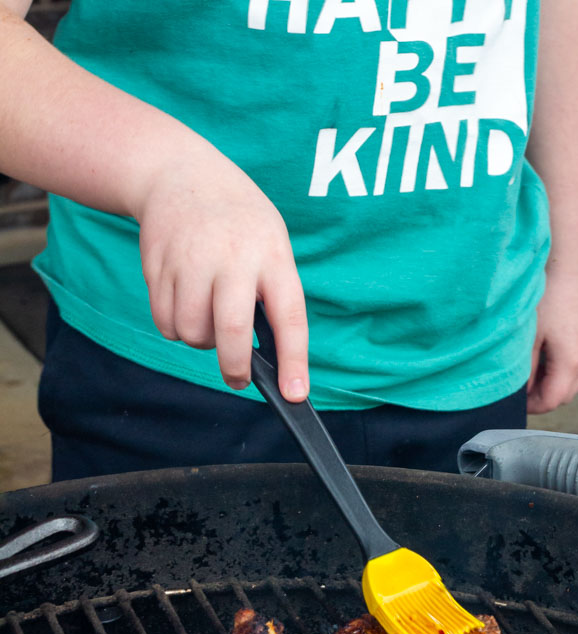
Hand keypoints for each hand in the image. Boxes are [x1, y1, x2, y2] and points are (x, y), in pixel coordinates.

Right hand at [135, 145, 308, 400]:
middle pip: (231, 330)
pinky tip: (183, 303)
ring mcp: (191, 260)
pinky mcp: (157, 266)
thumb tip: (269, 358)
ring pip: (191, 332)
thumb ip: (271, 293)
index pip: (288, 316)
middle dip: (234, 367)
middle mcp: (232, 257)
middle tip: (237, 378)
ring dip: (200, 341)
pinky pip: (164, 322)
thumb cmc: (238, 221)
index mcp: (271, 254)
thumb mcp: (270, 242)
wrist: (179, 172)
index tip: (295, 394)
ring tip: (207, 318)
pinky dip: (174, 326)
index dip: (293, 360)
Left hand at [527, 265, 577, 414]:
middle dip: (543, 397)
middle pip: (566, 394)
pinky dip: (563, 365)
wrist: (570, 260)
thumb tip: (521, 391)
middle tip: (520, 389)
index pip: (552, 401)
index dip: (532, 406)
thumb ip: (525, 369)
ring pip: (574, 378)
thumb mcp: (528, 337)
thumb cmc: (546, 295)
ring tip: (531, 368)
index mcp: (571, 363)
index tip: (515, 401)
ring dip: (554, 380)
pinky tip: (546, 349)